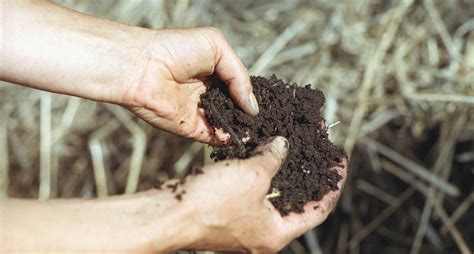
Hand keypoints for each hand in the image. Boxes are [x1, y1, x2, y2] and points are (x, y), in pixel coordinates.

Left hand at [125, 28, 258, 144]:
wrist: (143, 66)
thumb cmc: (176, 48)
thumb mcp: (217, 48)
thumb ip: (239, 76)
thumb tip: (253, 107)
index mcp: (215, 73)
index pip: (240, 88)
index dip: (253, 95)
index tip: (272, 104)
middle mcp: (209, 94)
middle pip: (236, 108)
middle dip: (250, 115)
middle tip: (271, 122)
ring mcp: (201, 112)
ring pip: (229, 124)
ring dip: (244, 129)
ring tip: (263, 132)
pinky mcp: (192, 128)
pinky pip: (215, 137)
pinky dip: (230, 140)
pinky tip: (245, 138)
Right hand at [151, 137, 346, 251]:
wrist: (169, 214)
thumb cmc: (211, 202)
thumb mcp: (252, 175)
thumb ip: (274, 157)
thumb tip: (283, 145)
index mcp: (277, 233)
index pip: (319, 209)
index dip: (333, 183)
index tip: (341, 161)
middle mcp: (264, 234)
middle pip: (298, 202)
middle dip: (311, 174)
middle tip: (321, 152)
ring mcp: (246, 226)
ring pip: (275, 196)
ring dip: (285, 171)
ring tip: (296, 148)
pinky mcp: (229, 216)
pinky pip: (254, 193)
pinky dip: (262, 174)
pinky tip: (263, 153)